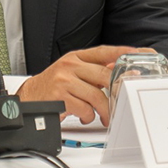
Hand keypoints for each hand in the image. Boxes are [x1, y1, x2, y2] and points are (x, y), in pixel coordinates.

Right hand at [16, 45, 135, 126]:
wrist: (28, 98)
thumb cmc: (54, 86)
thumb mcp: (72, 72)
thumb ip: (92, 71)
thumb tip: (117, 72)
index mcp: (76, 57)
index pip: (103, 52)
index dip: (122, 52)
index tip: (139, 53)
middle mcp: (70, 66)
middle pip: (104, 75)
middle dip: (116, 90)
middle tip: (122, 99)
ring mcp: (64, 80)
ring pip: (96, 95)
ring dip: (103, 110)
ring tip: (103, 116)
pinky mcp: (60, 97)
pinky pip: (85, 109)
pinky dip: (88, 116)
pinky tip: (85, 115)